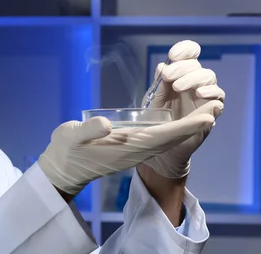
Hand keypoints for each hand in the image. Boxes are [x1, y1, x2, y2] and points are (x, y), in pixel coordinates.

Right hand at [37, 100, 221, 195]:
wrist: (62, 169)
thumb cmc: (65, 150)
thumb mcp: (71, 136)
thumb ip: (88, 130)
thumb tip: (106, 124)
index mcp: (123, 147)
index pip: (160, 136)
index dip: (184, 127)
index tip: (206, 118)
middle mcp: (133, 151)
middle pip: (170, 138)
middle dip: (193, 125)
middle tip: (216, 108)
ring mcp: (132, 152)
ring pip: (165, 140)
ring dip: (186, 128)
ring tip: (205, 115)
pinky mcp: (128, 150)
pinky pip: (156, 140)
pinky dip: (172, 131)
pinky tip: (178, 124)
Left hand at [143, 40, 224, 177]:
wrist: (160, 148)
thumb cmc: (157, 121)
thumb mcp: (154, 101)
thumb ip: (160, 84)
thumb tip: (163, 65)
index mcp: (180, 76)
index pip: (190, 55)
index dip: (185, 50)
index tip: (173, 55)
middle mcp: (194, 84)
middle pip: (197, 66)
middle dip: (183, 67)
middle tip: (168, 77)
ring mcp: (204, 97)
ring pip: (209, 78)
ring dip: (194, 79)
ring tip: (178, 87)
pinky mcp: (210, 113)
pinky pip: (219, 99)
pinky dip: (211, 93)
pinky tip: (198, 95)